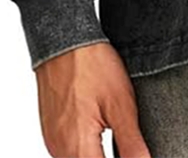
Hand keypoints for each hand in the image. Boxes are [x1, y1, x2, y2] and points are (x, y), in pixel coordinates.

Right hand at [35, 42, 150, 157]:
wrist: (65, 42)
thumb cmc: (91, 66)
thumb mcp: (121, 104)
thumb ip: (131, 143)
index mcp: (78, 148)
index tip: (135, 153)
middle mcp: (60, 151)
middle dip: (110, 157)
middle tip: (130, 147)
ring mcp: (53, 142)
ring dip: (98, 156)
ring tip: (118, 140)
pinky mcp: (52, 132)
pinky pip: (70, 152)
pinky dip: (87, 150)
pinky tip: (102, 135)